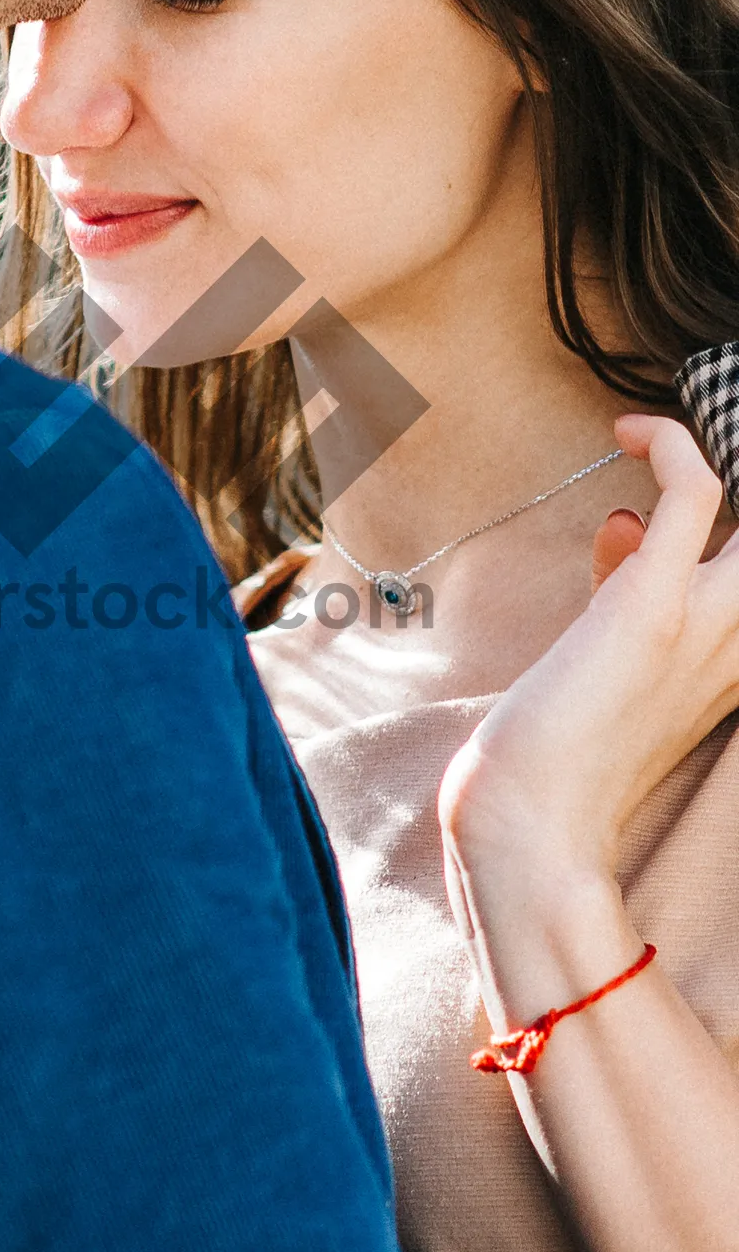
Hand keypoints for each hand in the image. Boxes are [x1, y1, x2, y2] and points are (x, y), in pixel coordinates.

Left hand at [439, 414, 738, 887]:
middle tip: (706, 464)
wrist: (533, 820)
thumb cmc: (560, 750)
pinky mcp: (654, 602)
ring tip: (664, 432)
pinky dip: (670, 445)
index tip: (697, 484)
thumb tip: (629, 516)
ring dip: (720, 461)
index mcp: (735, 669)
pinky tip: (630, 430)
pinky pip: (693, 492)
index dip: (734, 544)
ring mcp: (710, 623)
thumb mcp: (610, 659)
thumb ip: (626, 585)